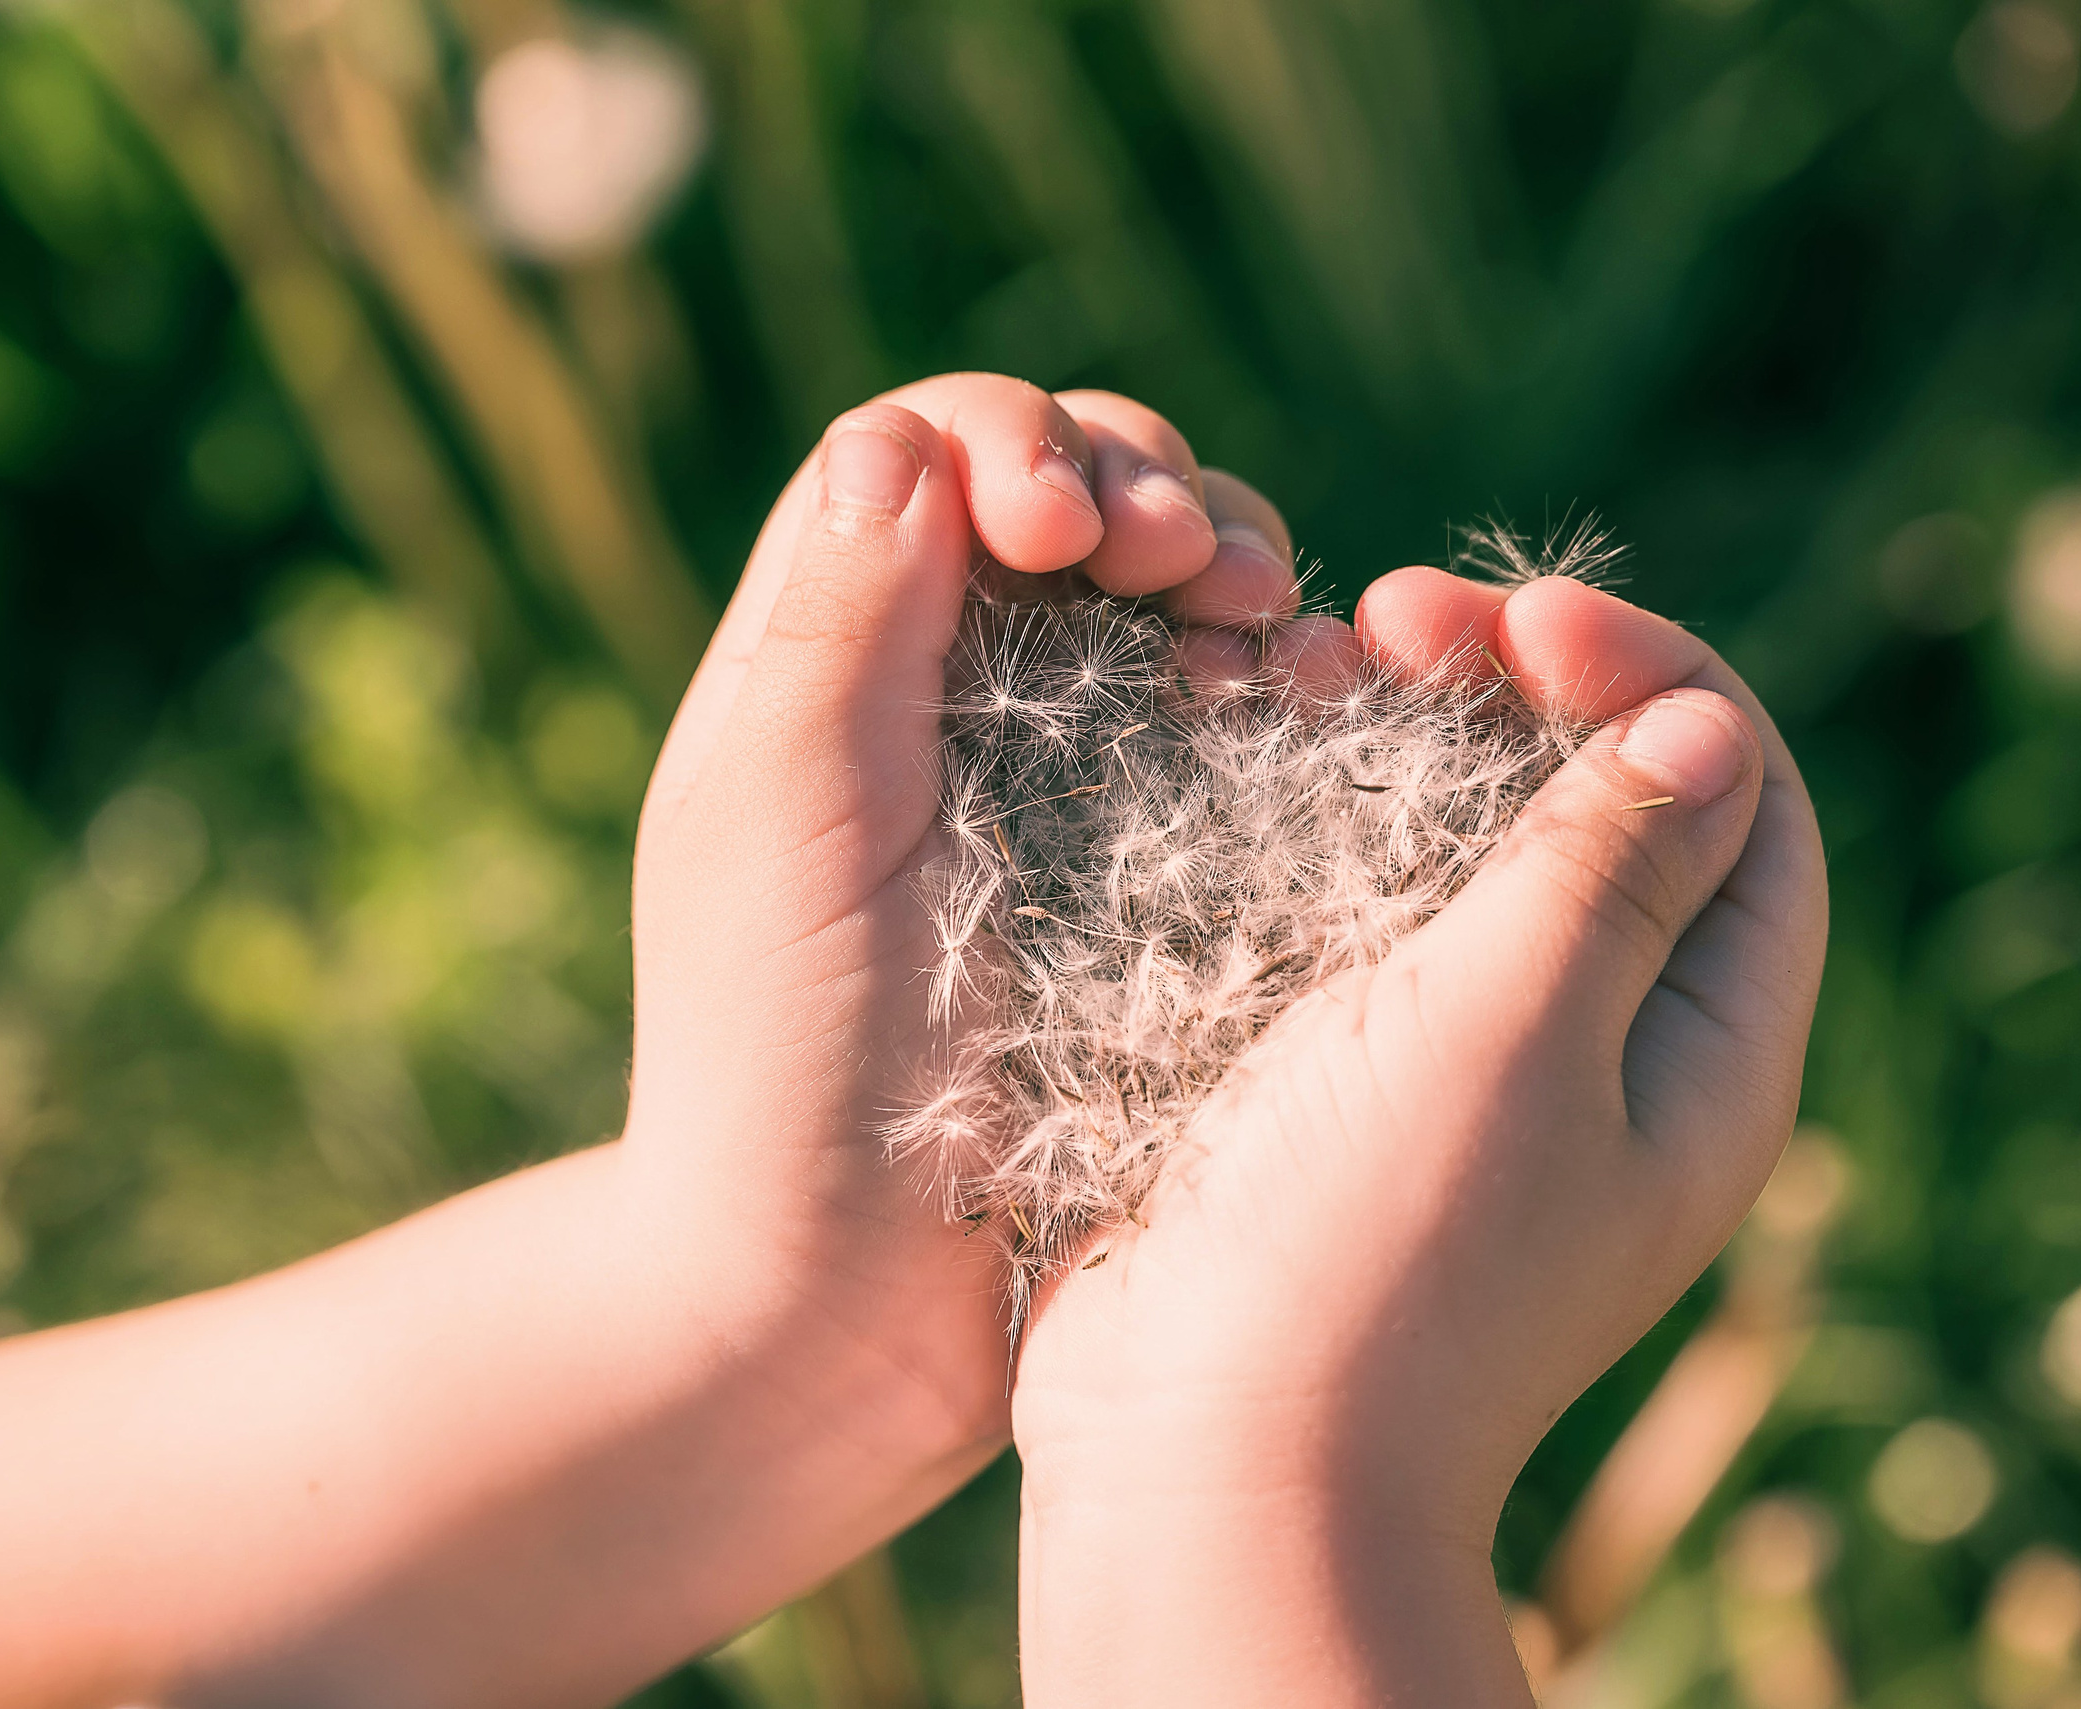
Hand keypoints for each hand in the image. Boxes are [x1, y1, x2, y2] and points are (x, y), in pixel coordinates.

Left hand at [625, 374, 1301, 1464]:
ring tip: (1259, 629)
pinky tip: (1296, 700)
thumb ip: (835, 624)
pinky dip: (1275, 680)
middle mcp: (948, 690)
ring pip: (1169, 593)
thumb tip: (905, 443)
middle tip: (1195, 571)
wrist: (848, 1292)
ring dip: (1230, 566)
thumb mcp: (786, 823)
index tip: (1058, 536)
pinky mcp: (1159, 855)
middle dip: (1147, 492)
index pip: (931, 455)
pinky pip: (1231, 720)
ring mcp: (1064, 769)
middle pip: (1070, 494)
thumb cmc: (784, 1063)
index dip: (1016, 447)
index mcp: (833, 657)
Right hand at [1010, 569, 1827, 1705]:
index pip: (1742, 803)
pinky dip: (1316, 823)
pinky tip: (1240, 759)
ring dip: (1399, 739)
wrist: (1210, 1453)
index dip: (1653, 675)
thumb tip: (1709, 730)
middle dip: (1510, 688)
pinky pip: (1361, 914)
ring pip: (1466, 849)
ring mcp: (1467, 1074)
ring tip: (1296, 665)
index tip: (1521, 615)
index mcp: (1703, 1054)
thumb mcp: (1519, 1028)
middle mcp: (1604, 1056)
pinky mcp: (1344, 1084)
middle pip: (1602, 808)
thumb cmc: (1380, 1246)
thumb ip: (1610, 866)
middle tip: (1388, 619)